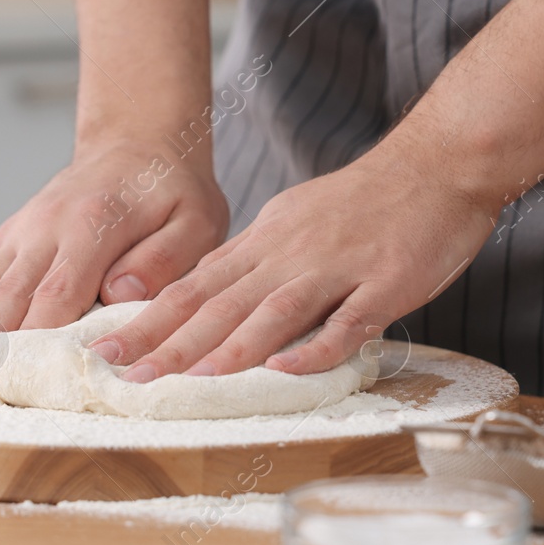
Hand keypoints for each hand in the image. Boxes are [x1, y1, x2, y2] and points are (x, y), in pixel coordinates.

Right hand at [0, 142, 229, 344]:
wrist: (138, 142)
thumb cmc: (174, 191)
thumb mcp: (194, 220)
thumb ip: (163, 259)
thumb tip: (119, 294)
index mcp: (93, 225)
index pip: (60, 292)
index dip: (40, 339)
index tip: (22, 381)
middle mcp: (46, 227)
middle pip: (10, 295)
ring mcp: (21, 231)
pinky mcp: (10, 237)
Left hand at [88, 132, 500, 379]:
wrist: (436, 166)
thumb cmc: (367, 201)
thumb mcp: (294, 221)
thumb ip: (255, 262)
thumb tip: (209, 298)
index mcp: (266, 241)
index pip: (195, 286)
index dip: (150, 321)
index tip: (106, 351)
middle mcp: (291, 253)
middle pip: (220, 301)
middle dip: (169, 341)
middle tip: (123, 372)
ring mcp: (338, 268)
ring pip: (274, 310)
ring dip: (230, 347)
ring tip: (190, 378)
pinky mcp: (384, 283)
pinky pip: (347, 320)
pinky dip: (316, 345)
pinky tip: (288, 369)